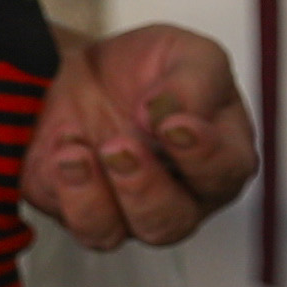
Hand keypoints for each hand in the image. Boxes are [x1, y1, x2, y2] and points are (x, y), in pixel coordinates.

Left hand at [23, 23, 260, 248]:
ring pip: (114, 234)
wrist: (81, 69)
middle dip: (142, 187)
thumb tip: (164, 111)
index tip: (172, 124)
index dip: (202, 156)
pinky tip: (63, 149)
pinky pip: (70, 220)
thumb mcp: (186, 52)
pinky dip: (61, 190)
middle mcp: (179, 195)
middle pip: (171, 223)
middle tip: (119, 145)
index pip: (226, 173)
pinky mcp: (76, 210)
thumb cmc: (145, 69)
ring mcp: (124, 209)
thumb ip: (194, 78)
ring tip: (76, 152)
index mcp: (220, 157)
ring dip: (93, 198)